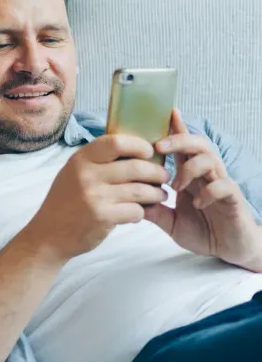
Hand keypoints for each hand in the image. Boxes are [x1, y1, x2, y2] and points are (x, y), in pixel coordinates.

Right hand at [23, 134, 170, 261]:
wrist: (49, 235)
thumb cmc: (66, 202)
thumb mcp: (73, 173)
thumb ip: (97, 161)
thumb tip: (133, 148)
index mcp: (80, 160)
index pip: (116, 142)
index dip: (139, 145)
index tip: (149, 152)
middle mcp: (86, 175)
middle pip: (136, 167)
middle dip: (157, 173)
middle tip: (164, 177)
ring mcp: (94, 196)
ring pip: (141, 190)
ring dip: (156, 194)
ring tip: (159, 195)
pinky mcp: (102, 217)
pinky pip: (136, 210)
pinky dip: (142, 212)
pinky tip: (138, 213)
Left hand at [144, 110, 261, 270]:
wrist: (230, 249)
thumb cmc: (203, 230)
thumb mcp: (170, 222)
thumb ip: (153, 211)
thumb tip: (128, 202)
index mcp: (191, 175)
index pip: (182, 147)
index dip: (176, 128)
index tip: (165, 112)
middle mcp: (206, 175)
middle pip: (197, 144)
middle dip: (178, 140)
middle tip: (158, 147)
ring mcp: (221, 184)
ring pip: (210, 159)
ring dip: (189, 168)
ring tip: (176, 187)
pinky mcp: (233, 198)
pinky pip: (223, 185)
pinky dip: (208, 192)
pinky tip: (197, 204)